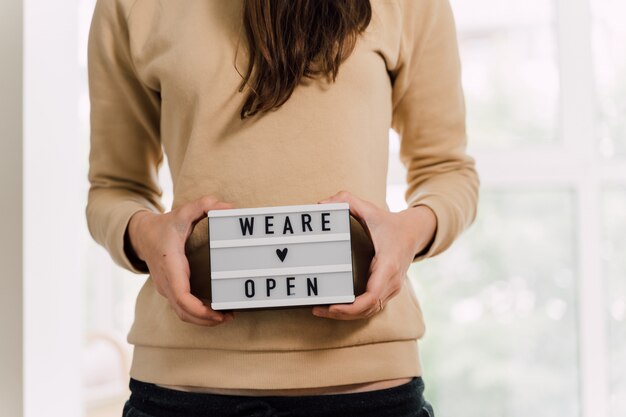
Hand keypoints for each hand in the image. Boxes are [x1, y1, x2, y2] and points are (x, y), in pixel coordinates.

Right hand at [127, 196, 235, 325]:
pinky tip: (214, 312)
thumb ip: (205, 205)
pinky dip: (197, 314)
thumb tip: (229, 207)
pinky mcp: (169, 290)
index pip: (181, 296)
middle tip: (228, 317)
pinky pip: (182, 308)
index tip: (217, 313)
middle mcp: (166, 281)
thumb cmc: (165, 225)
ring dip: (202, 320)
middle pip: (183, 311)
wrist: (141, 235)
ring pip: (182, 314)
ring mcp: (166, 288)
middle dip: (205, 319)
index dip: (198, 309)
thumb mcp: (184, 211)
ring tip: (225, 317)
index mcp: (171, 265)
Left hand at [312, 190, 436, 319]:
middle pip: (367, 309)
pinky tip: (336, 308)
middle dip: (342, 314)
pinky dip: (355, 311)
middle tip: (317, 309)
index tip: (332, 306)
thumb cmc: (390, 223)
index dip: (351, 307)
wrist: (414, 232)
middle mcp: (392, 282)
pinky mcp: (388, 290)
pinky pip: (372, 307)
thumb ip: (346, 201)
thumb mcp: (370, 209)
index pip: (372, 297)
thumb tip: (322, 203)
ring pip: (370, 311)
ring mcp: (392, 288)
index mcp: (388, 266)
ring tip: (322, 310)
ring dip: (347, 315)